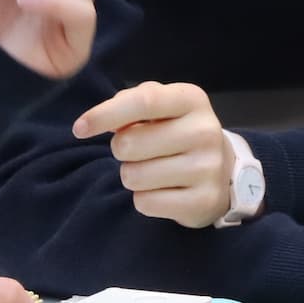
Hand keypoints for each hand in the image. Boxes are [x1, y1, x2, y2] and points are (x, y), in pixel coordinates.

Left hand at [73, 81, 232, 227]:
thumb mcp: (161, 107)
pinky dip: (144, 199)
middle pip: (129, 144)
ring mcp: (208, 168)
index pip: (143, 102)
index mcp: (191, 99)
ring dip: (131, 175)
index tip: (79, 128)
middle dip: (120, 150)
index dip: (104, 114)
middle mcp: (205, 131)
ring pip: (134, 176)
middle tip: (136, 151)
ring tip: (151, 170)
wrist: (223, 171)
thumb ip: (130, 103)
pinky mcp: (204, 200)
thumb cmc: (177, 131)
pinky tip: (162, 190)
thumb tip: (97, 120)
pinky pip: (146, 203)